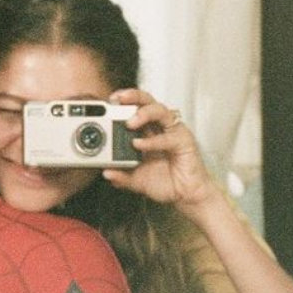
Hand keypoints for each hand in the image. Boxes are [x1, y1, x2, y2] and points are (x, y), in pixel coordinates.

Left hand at [102, 89, 223, 211]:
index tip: (108, 102)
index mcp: (148, 131)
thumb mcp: (136, 180)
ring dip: (143, 113)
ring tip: (129, 123)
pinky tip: (139, 145)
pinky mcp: (184, 141)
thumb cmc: (166, 182)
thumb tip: (107, 173)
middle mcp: (161, 127)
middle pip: (147, 101)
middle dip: (132, 96)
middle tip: (117, 100)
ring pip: (160, 110)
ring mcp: (173, 132)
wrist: (186, 196)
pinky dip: (153, 140)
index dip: (123, 102)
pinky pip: (168, 137)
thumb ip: (121, 176)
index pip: (135, 108)